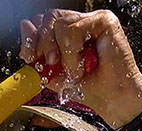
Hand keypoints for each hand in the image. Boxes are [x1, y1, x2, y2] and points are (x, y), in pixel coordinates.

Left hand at [20, 10, 141, 129]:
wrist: (116, 102)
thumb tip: (25, 31)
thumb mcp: (56, 74)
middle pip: (48, 18)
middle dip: (43, 43)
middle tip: (53, 64)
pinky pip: (73, 27)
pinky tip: (82, 64)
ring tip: (75, 70)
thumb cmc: (94, 89)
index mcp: (71, 34)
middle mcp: (82, 23)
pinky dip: (72, 50)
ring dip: (63, 52)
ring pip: (59, 22)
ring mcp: (94, 21)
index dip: (32, 36)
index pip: (43, 22)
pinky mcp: (105, 22)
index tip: (31, 57)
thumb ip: (39, 56)